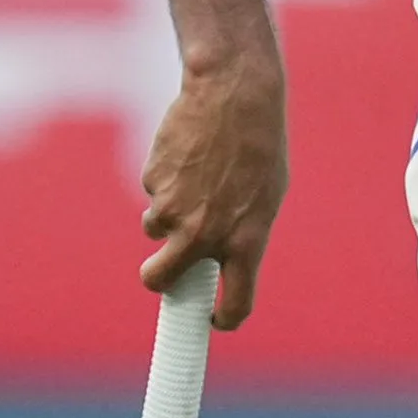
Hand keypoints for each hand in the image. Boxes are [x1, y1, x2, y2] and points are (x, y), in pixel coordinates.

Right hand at [139, 37, 289, 329]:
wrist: (235, 98)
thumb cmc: (259, 148)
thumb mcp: (265, 198)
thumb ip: (241, 233)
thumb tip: (216, 259)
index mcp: (245, 243)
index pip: (236, 302)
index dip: (224, 318)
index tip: (214, 320)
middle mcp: (204, 235)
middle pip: (159, 281)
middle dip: (157, 281)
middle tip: (162, 273)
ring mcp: (173, 210)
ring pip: (154, 230)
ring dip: (166, 216)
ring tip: (195, 180)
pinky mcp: (152, 184)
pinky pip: (153, 196)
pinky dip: (165, 184)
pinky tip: (186, 157)